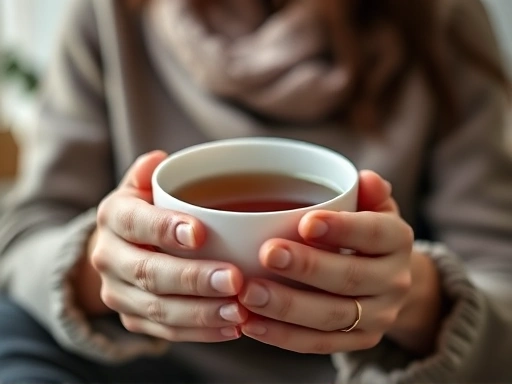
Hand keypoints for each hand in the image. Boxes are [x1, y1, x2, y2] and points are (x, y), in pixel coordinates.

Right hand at [72, 151, 246, 342]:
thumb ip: (148, 175)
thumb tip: (157, 159)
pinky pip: (166, 333)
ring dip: (201, 313)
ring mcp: (118, 293)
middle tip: (234, 279)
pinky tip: (231, 328)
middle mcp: (108, 258)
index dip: (164, 229)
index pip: (134, 223)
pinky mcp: (133, 319)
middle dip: (193, 279)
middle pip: (148, 272)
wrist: (118, 250)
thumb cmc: (144, 213)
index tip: (200, 233)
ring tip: (238, 311)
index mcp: (113, 218)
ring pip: (158, 309)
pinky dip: (200, 332)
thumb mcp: (141, 188)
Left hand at [238, 171, 417, 353]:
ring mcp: (379, 317)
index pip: (374, 234)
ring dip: (288, 307)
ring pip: (332, 316)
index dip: (342, 229)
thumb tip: (367, 179)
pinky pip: (318, 343)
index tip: (305, 223)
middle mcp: (395, 281)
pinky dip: (282, 336)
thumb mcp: (374, 209)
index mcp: (398, 241)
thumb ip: (370, 194)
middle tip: (268, 254)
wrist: (387, 280)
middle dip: (307, 268)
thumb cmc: (366, 235)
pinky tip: (250, 322)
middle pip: (350, 278)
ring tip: (249, 293)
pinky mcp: (359, 342)